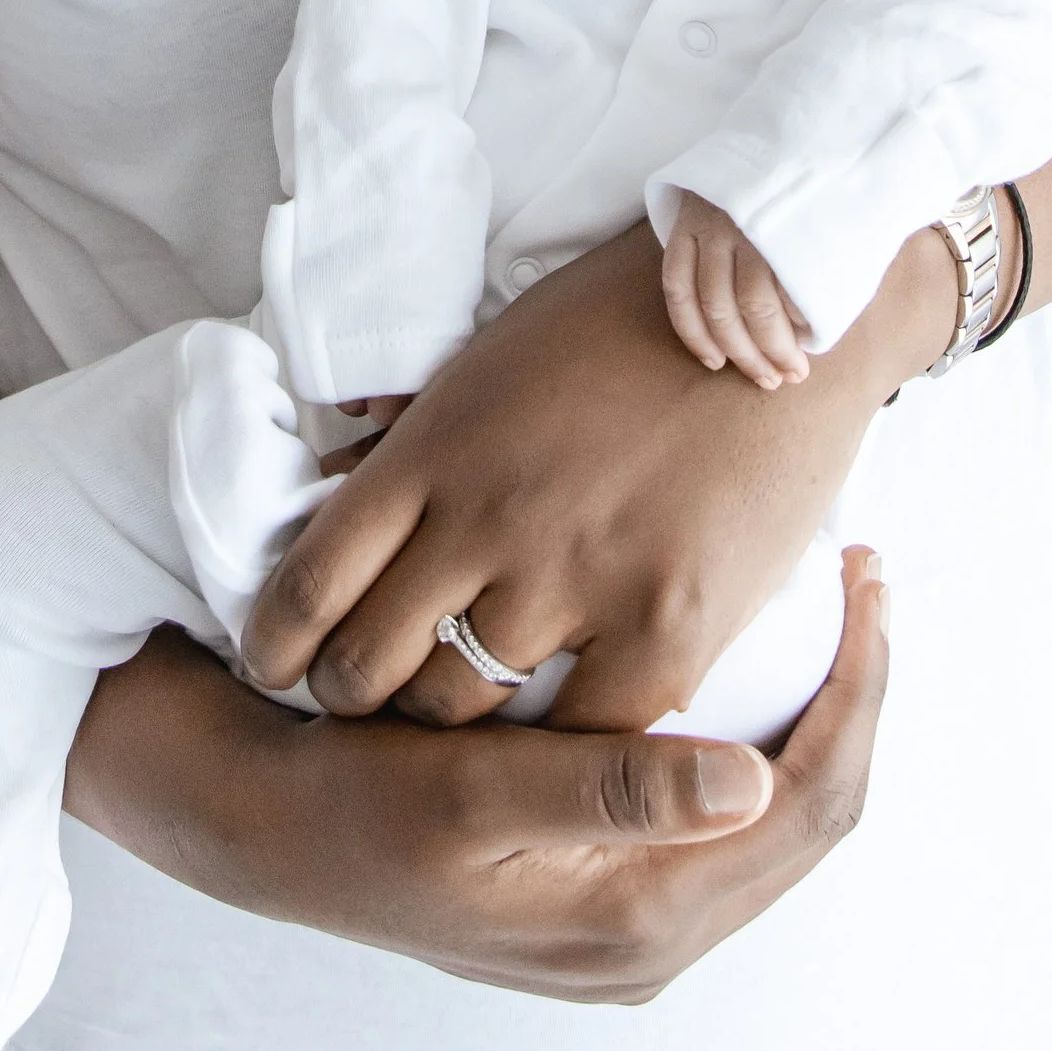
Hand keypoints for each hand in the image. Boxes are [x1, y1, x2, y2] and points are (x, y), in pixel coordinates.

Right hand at [66, 556, 889, 1003]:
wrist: (264, 833)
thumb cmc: (355, 806)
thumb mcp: (468, 796)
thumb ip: (609, 792)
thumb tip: (754, 782)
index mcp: (639, 921)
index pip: (811, 803)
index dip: (857, 687)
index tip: (866, 574)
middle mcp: (650, 935)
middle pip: (812, 806)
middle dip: (849, 688)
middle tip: (860, 572)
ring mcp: (626, 916)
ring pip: (774, 803)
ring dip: (805, 703)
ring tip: (813, 599)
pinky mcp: (596, 883)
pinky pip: (716, 802)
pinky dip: (745, 719)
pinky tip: (730, 644)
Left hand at [243, 219, 951, 730]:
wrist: (776, 303)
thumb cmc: (630, 319)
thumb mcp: (495, 355)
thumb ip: (417, 438)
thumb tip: (336, 488)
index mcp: (436, 449)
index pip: (308, 584)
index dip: (275, 645)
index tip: (277, 666)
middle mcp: (488, 520)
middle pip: (367, 667)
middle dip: (352, 696)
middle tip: (368, 703)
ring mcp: (576, 578)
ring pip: (462, 709)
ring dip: (451, 725)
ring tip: (459, 726)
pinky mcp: (667, 626)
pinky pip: (581, 738)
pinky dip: (562, 747)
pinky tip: (560, 739)